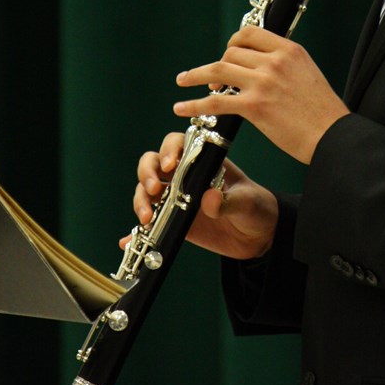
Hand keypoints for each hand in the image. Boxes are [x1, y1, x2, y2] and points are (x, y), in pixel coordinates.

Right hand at [124, 133, 278, 260]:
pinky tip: (126, 240)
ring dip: (140, 200)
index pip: (178, 144)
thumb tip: (209, 200)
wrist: (257, 236)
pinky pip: (148, 223)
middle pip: (152, 163)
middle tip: (154, 189)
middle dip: (147, 173)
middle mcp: (183, 175)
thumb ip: (229, 201)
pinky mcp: (171, 221)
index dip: (169, 150)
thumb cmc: (256, 208)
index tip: (170, 165)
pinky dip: (134, 231)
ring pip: (145, 191)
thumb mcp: (247, 202)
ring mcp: (174, 198)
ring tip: (146, 217)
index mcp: (203, 161)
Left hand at [173, 27, 348, 163]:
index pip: (251, 34)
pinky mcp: (255, 106)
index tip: (228, 52)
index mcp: (290, 50)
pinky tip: (182, 108)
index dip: (233, 42)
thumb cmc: (323, 113)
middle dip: (217, 65)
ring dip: (195, 75)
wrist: (333, 136)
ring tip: (182, 81)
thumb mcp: (308, 75)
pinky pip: (215, 101)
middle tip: (212, 80)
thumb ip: (285, 66)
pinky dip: (194, 104)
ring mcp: (263, 82)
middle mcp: (275, 61)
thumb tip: (262, 69)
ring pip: (218, 70)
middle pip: (232, 52)